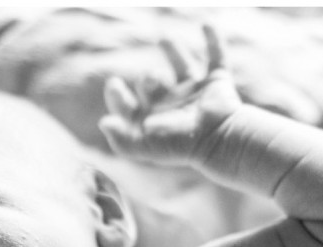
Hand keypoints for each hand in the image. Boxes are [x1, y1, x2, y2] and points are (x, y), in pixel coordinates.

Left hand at [99, 25, 241, 164]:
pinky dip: (213, 41)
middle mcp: (173, 106)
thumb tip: (104, 123)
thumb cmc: (181, 143)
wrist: (218, 138)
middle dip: (147, 80)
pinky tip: (206, 24)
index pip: (130, 107)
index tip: (113, 84)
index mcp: (155, 120)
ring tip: (164, 37)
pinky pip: (216, 58)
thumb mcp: (146, 146)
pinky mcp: (217, 83)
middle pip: (152, 86)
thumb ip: (122, 139)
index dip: (117, 96)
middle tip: (150, 78)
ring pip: (182, 68)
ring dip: (174, 52)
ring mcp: (195, 93)